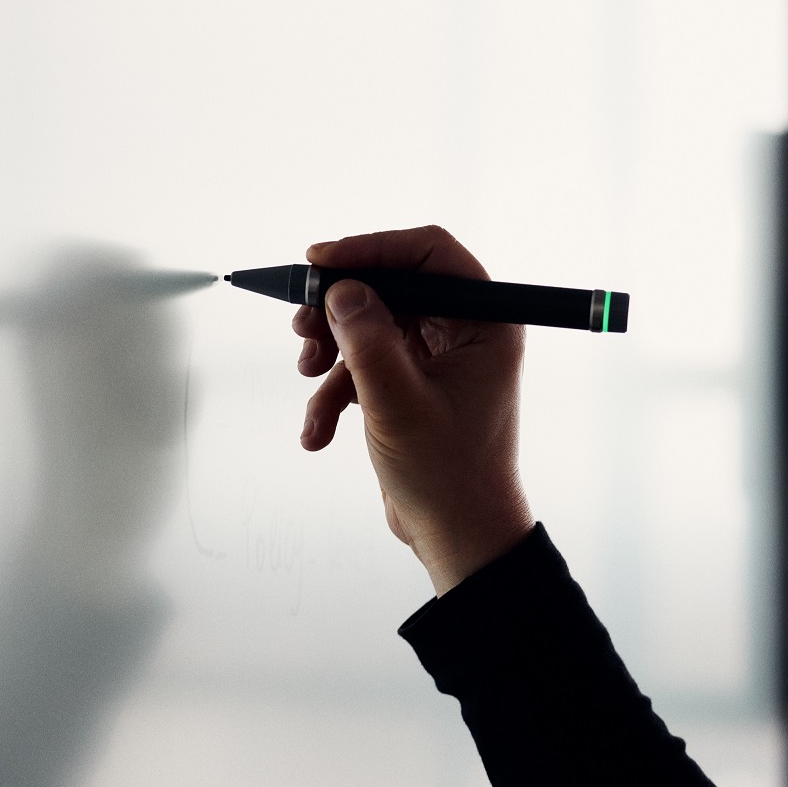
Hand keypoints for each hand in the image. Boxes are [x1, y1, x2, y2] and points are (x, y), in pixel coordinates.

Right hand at [294, 225, 532, 594]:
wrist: (459, 537)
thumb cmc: (450, 478)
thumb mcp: (399, 405)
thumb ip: (368, 342)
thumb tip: (341, 290)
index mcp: (485, 324)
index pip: (429, 254)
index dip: (372, 249)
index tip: (320, 262)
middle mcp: (465, 332)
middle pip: (391, 287)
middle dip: (340, 309)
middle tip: (301, 326)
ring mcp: (437, 358)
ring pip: (369, 326)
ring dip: (331, 353)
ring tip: (308, 377)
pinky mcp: (411, 384)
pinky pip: (364, 366)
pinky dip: (335, 393)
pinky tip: (318, 430)